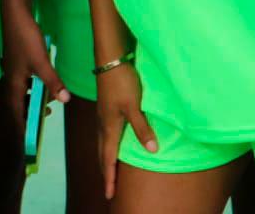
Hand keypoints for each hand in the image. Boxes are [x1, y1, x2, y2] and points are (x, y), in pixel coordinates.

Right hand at [1, 8, 69, 124]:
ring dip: (32, 100)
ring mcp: (14, 69)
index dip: (22, 125)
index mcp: (14, 82)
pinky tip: (44, 83)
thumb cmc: (26, 38)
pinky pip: (25, 81)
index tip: (29, 138)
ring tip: (47, 104)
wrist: (16, 12)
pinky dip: (34, 87)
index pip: (16, 110)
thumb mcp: (42, 61)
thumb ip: (53, 82)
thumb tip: (64, 101)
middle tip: (44, 118)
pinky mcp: (19, 60)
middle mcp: (11, 78)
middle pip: (17, 103)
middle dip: (29, 114)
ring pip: (22, 91)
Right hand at [95, 62, 154, 200]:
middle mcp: (102, 124)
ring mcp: (102, 115)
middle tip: (109, 188)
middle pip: (102, 153)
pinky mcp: (105, 108)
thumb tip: (152, 151)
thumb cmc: (122, 82)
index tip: (110, 194)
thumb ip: (142, 128)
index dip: (110, 177)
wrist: (110, 59)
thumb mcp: (135, 106)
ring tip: (110, 170)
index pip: (108, 158)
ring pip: (102, 143)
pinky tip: (113, 143)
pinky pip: (104, 134)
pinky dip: (107, 146)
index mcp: (109, 127)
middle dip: (106, 171)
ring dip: (105, 159)